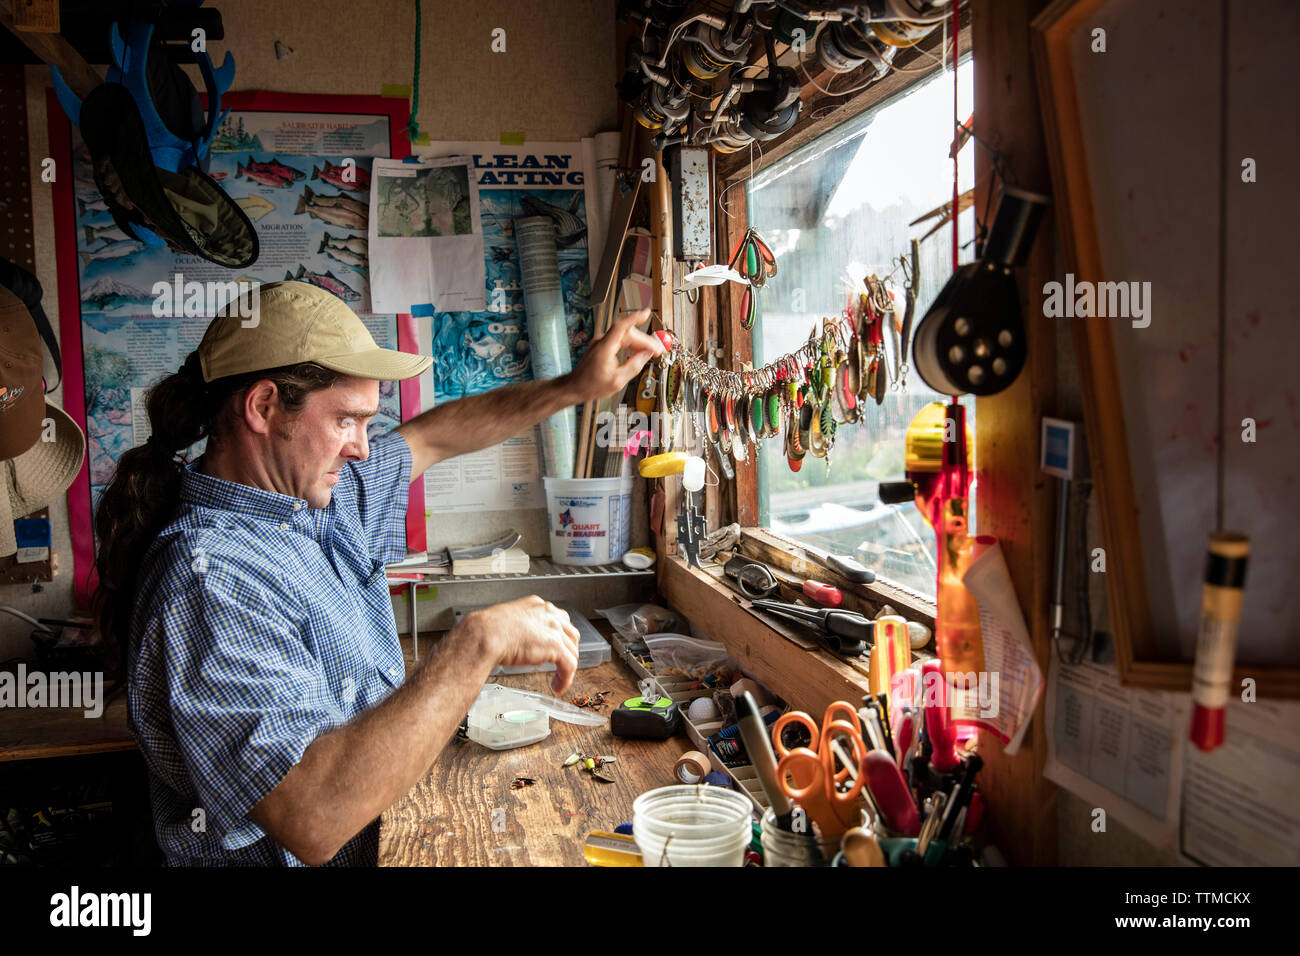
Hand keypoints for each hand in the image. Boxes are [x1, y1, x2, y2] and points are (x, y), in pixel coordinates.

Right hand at [461, 595, 581, 693]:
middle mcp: (548, 614)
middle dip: (568, 649)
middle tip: (561, 662)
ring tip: (559, 678)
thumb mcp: (507, 622)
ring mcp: (553, 628)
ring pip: (572, 651)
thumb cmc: (487, 630)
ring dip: (567, 667)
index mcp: (537, 605)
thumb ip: (520, 627)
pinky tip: (558, 686)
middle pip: (570, 633)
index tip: (557, 646)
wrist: (484, 635)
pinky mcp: (555, 646)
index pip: (559, 619)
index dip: (560, 636)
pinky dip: (566, 678)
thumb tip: (520, 639)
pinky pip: (569, 665)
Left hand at [568, 308, 664, 402]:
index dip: (635, 318)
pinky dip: (629, 346)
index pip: (622, 326)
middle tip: (656, 350)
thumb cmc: (590, 386)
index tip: (646, 313)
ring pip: (624, 337)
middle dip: (643, 340)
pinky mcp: (601, 347)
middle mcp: (602, 342)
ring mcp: (600, 343)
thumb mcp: (617, 381)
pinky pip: (619, 342)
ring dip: (638, 343)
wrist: (575, 388)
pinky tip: (636, 353)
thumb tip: (646, 355)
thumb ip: (634, 366)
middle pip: (627, 333)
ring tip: (649, 353)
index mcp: (605, 347)